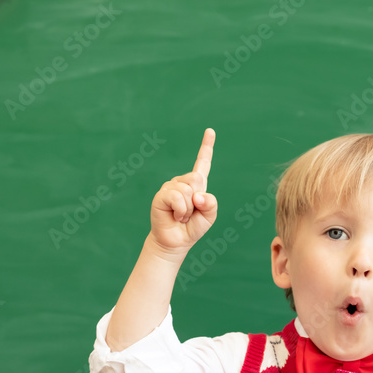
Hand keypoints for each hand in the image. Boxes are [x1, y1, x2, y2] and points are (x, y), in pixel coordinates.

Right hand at [147, 128, 216, 256]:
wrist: (176, 241)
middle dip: (198, 199)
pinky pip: (177, 197)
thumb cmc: (192, 228)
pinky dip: (181, 210)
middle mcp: (183, 182)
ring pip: (188, 189)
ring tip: (182, 216)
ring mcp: (170, 187)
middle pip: (197, 178)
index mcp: (197, 184)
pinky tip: (175, 216)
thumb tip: (198, 195)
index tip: (210, 130)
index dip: (206, 147)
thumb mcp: (209, 216)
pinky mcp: (161, 195)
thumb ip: (211, 204)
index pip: (203, 163)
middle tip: (190, 212)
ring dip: (188, 209)